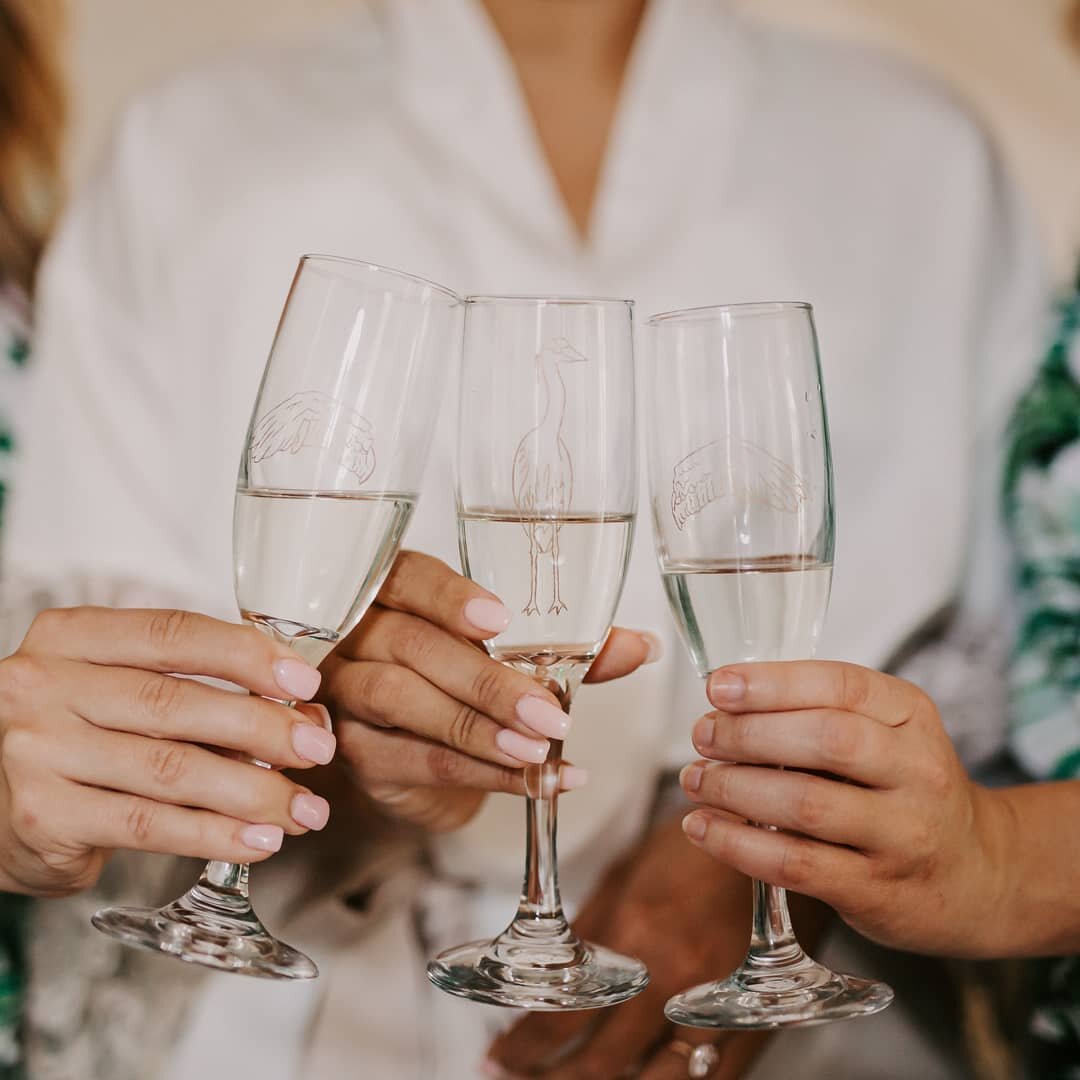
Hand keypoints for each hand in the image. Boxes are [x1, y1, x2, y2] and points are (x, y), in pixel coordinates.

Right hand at [0, 607, 337, 896]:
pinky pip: (148, 824)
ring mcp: (37, 750)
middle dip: (263, 727)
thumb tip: (297, 710)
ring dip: (253, 791)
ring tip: (303, 807)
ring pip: (170, 769)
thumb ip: (194, 691)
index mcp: (72, 636)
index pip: (174, 632)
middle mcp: (44, 685)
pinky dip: (214, 835)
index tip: (304, 680)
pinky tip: (258, 840)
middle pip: (176, 702)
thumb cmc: (76, 738)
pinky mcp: (43, 815)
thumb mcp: (119, 692)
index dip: (247, 654)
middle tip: (318, 746)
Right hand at [322, 551, 657, 830]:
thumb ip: (568, 649)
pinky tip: (534, 779)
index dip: (450, 598)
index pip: (410, 578)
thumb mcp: (514, 657)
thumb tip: (642, 645)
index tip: (500, 619)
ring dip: (477, 729)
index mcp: (396, 590)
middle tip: (549, 711)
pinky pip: (413, 760)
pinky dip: (481, 774)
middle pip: (411, 646)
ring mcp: (347, 694)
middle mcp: (359, 634)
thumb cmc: (463, 681)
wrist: (419, 752)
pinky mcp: (357, 752)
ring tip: (539, 749)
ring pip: (401, 701)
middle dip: (486, 681)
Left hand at [485, 816, 778, 1078]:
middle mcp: (673, 978)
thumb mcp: (629, 871)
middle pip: (601, 1061)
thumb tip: (552, 972)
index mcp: (636, 934)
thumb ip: (592, 928)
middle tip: (522, 1079)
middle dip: (552, 1078)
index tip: (499, 1057)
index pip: (565, 1014)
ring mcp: (717, 1007)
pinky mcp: (753, 1023)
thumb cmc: (696, 847)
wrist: (775, 838)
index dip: (524, 1044)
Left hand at [679, 661, 1006, 955]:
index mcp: (911, 715)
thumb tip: (727, 700)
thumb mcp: (887, 732)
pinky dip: (738, 844)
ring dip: (735, 788)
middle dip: (749, 734)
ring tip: (695, 780)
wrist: (978, 875)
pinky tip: (704, 828)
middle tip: (702, 735)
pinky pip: (796, 863)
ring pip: (806, 803)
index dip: (773, 683)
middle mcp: (917, 771)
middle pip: (826, 740)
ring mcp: (902, 834)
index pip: (841, 685)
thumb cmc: (906, 790)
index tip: (718, 686)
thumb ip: (821, 711)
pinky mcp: (877, 889)